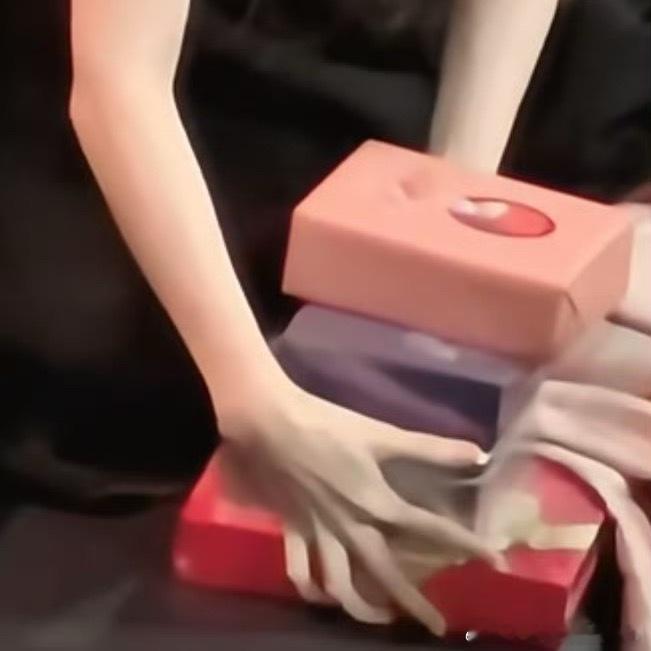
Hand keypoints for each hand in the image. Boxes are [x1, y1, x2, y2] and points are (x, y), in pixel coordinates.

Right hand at [213, 373, 499, 634]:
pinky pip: (299, 571)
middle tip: (437, 626)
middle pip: (385, 575)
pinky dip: (311, 588)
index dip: (466, 545)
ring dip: (361, 609)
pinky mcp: (293, 530)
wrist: (271, 424)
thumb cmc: (329, 426)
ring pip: (339, 586)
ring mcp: (319, 533)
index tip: (496, 562)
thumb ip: (429, 448)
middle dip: (413, 605)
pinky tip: (323, 595)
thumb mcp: (381, 434)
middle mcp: (350, 527)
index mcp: (376, 503)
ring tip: (381, 619)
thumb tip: (479, 453)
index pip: (430, 530)